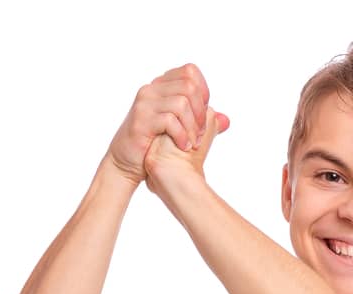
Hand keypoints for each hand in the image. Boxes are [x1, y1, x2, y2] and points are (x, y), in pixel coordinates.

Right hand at [105, 63, 229, 187]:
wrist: (126, 163)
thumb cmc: (153, 145)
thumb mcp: (180, 130)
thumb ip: (201, 122)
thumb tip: (226, 120)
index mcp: (161, 86)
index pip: (190, 72)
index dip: (203, 91)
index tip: (203, 117)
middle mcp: (152, 89)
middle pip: (189, 86)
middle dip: (201, 112)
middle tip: (200, 134)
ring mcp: (145, 103)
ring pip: (181, 102)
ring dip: (192, 126)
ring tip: (192, 142)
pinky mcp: (141, 120)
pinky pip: (169, 120)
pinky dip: (181, 135)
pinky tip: (183, 146)